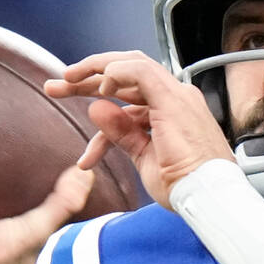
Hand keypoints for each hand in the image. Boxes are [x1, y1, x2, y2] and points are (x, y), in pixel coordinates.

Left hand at [44, 51, 233, 209]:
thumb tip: (96, 110)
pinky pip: (140, 72)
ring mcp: (176, 97)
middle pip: (126, 75)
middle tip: (55, 86)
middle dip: (88, 78)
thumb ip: (122, 134)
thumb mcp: (143, 158)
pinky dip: (116, 74)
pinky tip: (99, 90)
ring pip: (131, 65)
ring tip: (65, 83)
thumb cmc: (185, 186)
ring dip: (94, 72)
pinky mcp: (173, 100)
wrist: (207, 198)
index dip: (98, 94)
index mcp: (171, 112)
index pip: (130, 92)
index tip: (72, 101)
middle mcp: (175, 98)